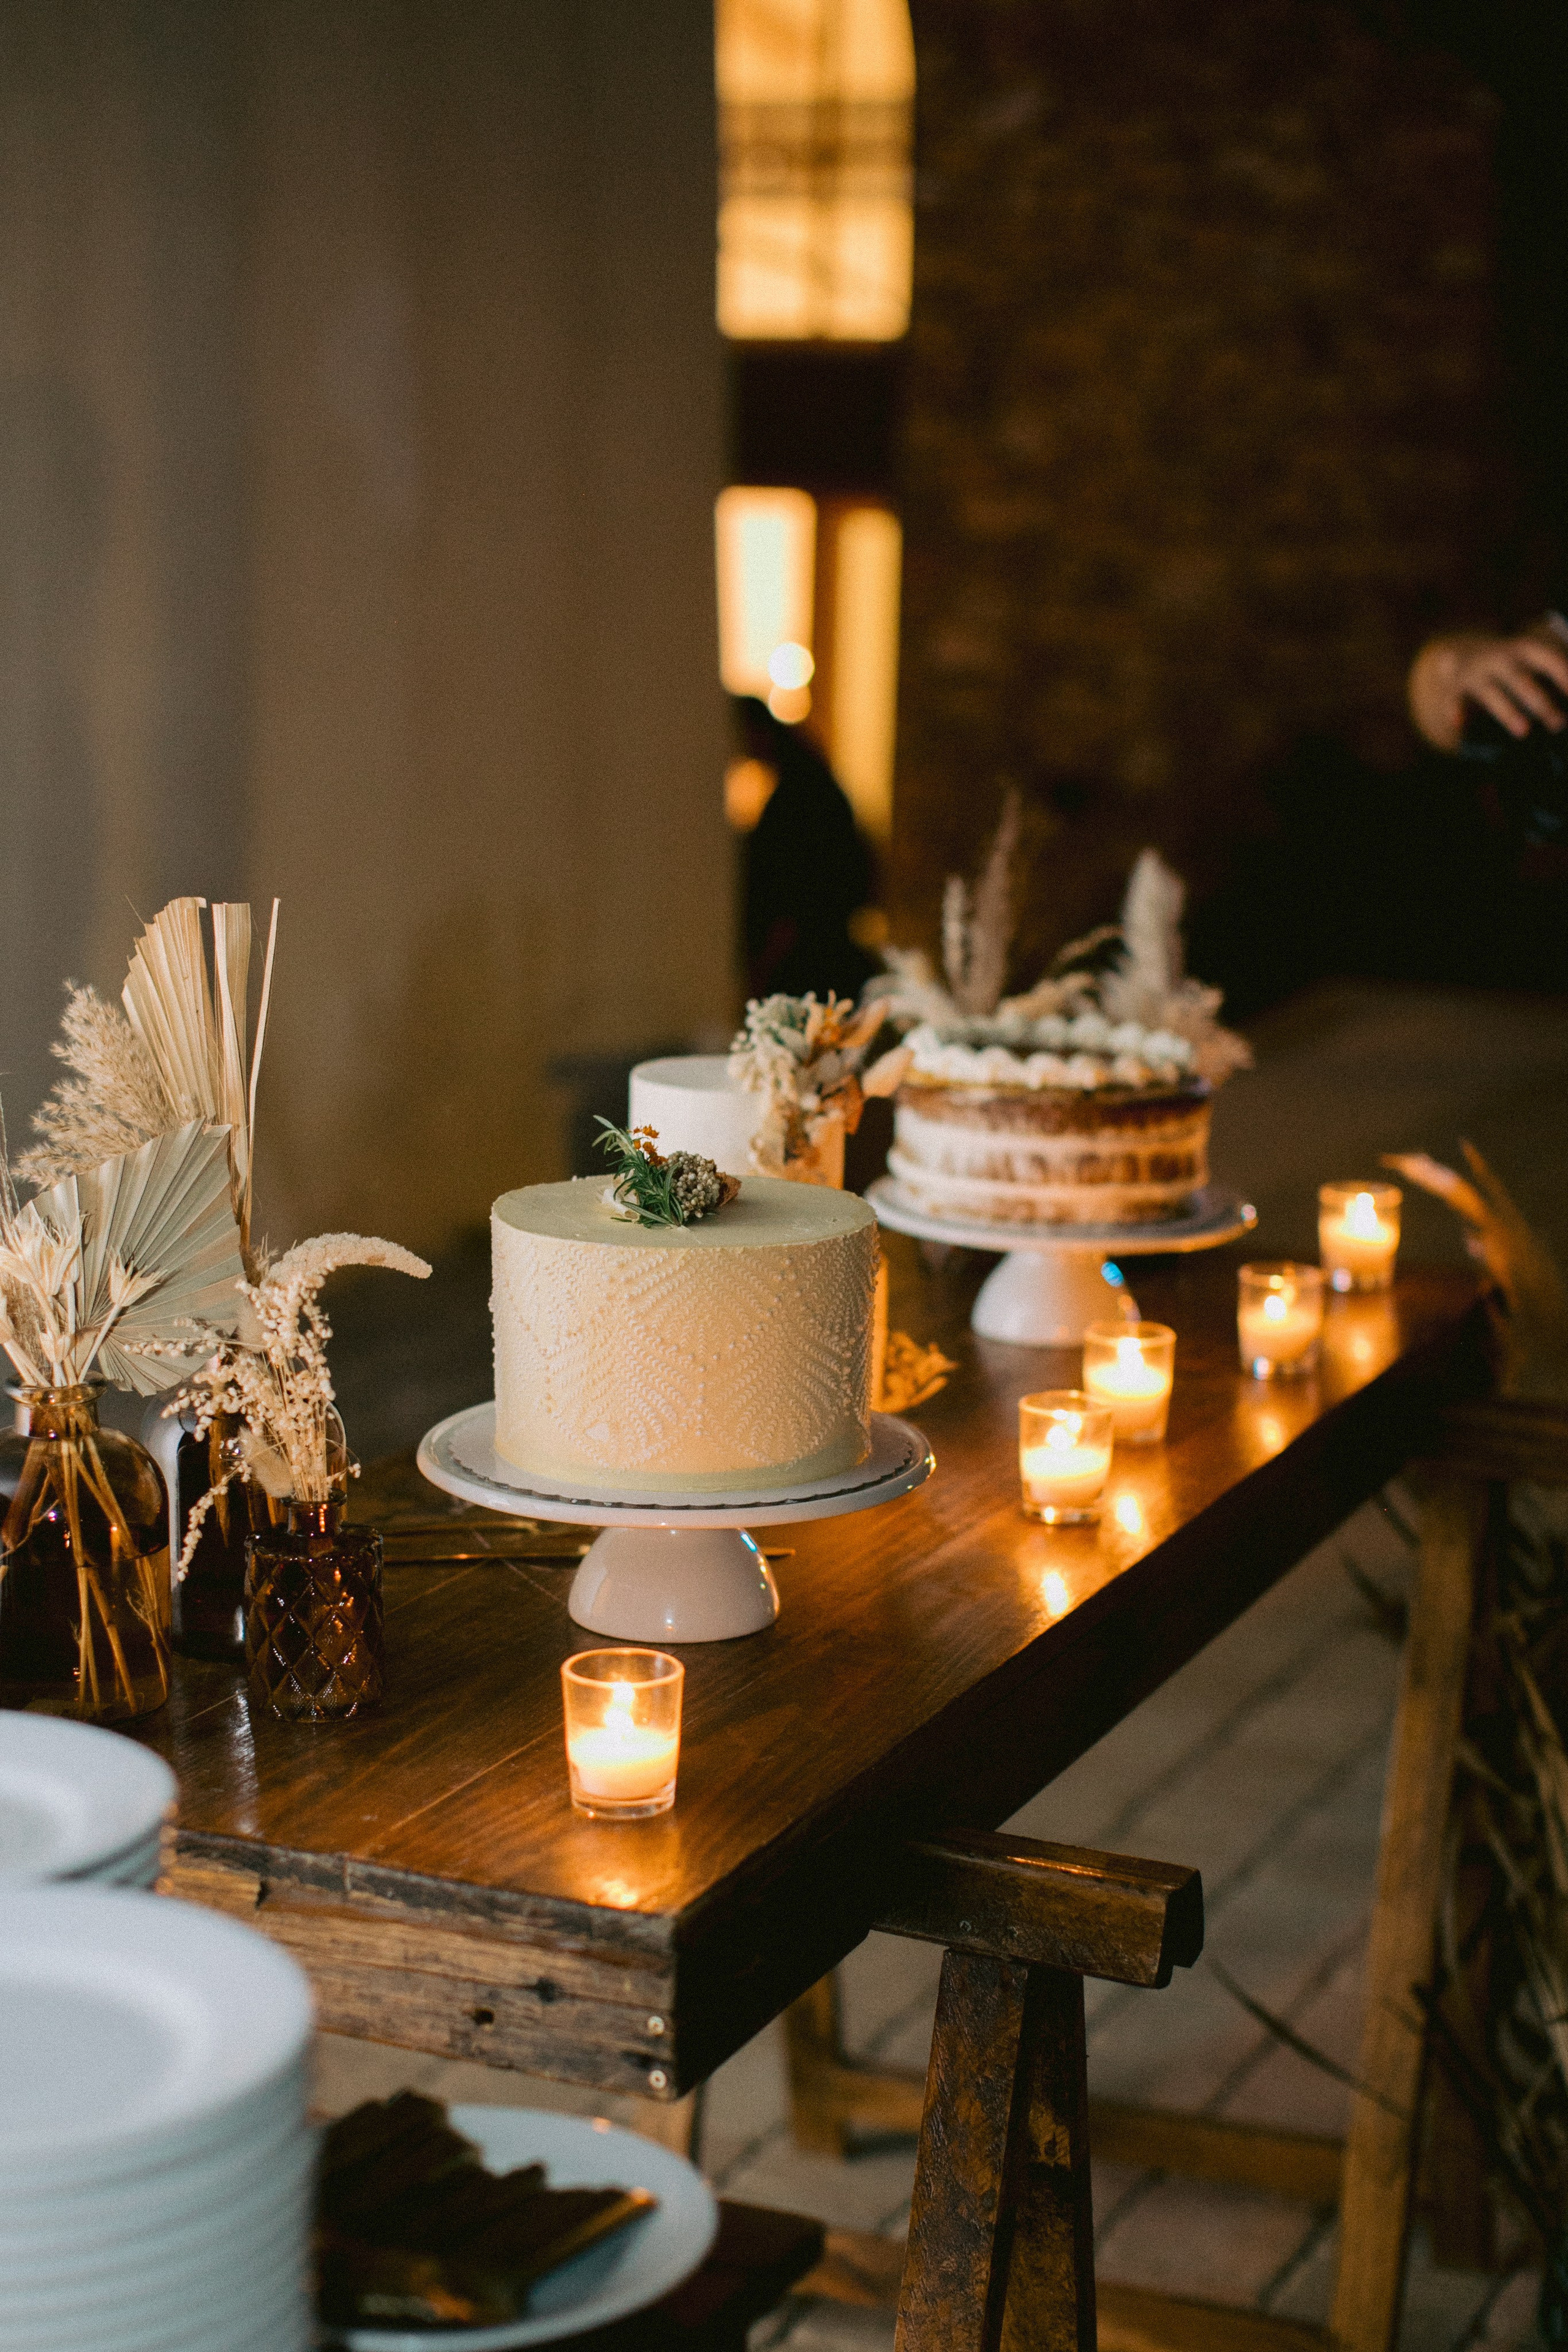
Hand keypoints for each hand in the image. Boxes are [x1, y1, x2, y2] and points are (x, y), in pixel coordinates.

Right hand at [1409, 623, 1567, 751]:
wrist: (1464, 652)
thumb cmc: (1514, 664)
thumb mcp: (1534, 658)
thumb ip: (1557, 673)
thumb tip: (1566, 705)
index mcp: (1526, 649)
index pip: (1549, 659)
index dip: (1563, 675)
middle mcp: (1501, 659)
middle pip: (1522, 680)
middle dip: (1540, 703)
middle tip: (1559, 724)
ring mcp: (1477, 673)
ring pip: (1492, 694)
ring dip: (1509, 712)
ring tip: (1525, 732)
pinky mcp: (1456, 687)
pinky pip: (1456, 700)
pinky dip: (1457, 711)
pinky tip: (1459, 725)